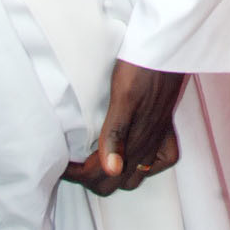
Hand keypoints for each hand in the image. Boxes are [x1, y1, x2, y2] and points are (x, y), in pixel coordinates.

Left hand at [63, 60, 184, 195]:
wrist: (167, 46)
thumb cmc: (142, 65)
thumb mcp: (122, 96)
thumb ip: (116, 133)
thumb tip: (112, 170)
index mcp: (136, 138)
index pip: (100, 174)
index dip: (77, 175)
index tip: (62, 165)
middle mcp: (149, 144)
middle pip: (115, 183)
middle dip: (91, 179)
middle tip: (74, 164)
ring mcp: (160, 137)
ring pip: (135, 177)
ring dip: (113, 177)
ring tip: (94, 163)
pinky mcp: (167, 128)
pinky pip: (160, 162)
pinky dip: (145, 168)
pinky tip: (133, 157)